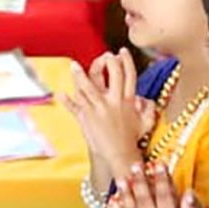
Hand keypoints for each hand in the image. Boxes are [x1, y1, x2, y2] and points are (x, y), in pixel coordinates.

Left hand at [67, 51, 148, 185]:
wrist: (119, 155)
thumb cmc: (131, 139)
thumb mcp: (145, 123)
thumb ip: (148, 109)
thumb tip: (147, 99)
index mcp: (128, 101)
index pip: (129, 75)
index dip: (126, 61)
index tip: (120, 52)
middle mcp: (114, 102)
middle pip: (112, 74)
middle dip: (107, 62)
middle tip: (103, 55)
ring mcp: (98, 109)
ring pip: (87, 87)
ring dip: (79, 75)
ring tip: (73, 65)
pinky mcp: (86, 117)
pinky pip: (74, 106)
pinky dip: (66, 100)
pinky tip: (60, 94)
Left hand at [105, 165, 203, 207]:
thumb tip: (188, 191)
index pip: (164, 192)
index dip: (161, 177)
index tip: (158, 163)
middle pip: (144, 196)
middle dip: (139, 179)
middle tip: (134, 165)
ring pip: (129, 207)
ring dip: (125, 192)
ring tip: (121, 179)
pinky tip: (111, 204)